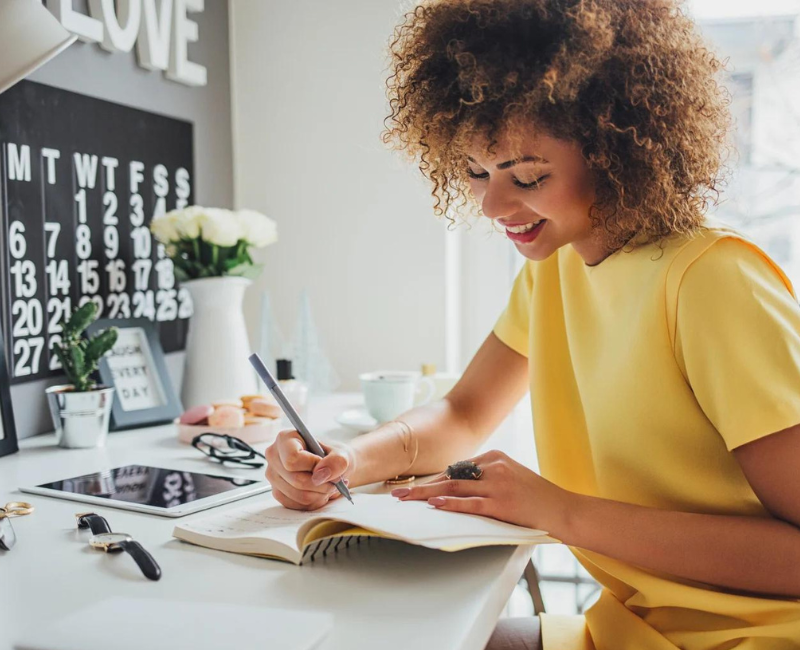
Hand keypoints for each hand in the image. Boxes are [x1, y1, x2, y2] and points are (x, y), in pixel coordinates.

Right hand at [265, 429, 355, 510]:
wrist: (331, 467)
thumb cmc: (333, 456)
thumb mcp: (342, 454)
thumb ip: (337, 461)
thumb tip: (321, 475)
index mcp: (285, 439)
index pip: (292, 459)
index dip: (312, 465)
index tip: (325, 465)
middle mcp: (274, 456)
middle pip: (297, 480)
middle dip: (322, 484)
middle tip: (336, 481)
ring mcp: (273, 476)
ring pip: (299, 495)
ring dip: (320, 494)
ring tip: (330, 486)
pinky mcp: (277, 492)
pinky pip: (298, 505)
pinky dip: (314, 502)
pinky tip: (320, 492)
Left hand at [391, 450, 571, 534]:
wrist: (563, 509)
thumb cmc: (536, 496)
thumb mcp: (511, 476)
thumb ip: (486, 477)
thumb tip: (455, 487)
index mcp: (495, 457)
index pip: (456, 468)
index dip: (433, 480)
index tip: (414, 487)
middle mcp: (495, 466)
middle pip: (450, 476)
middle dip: (422, 486)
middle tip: (398, 493)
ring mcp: (498, 484)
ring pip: (455, 488)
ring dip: (426, 494)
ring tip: (406, 499)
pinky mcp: (502, 503)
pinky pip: (471, 503)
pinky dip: (451, 504)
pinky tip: (435, 505)